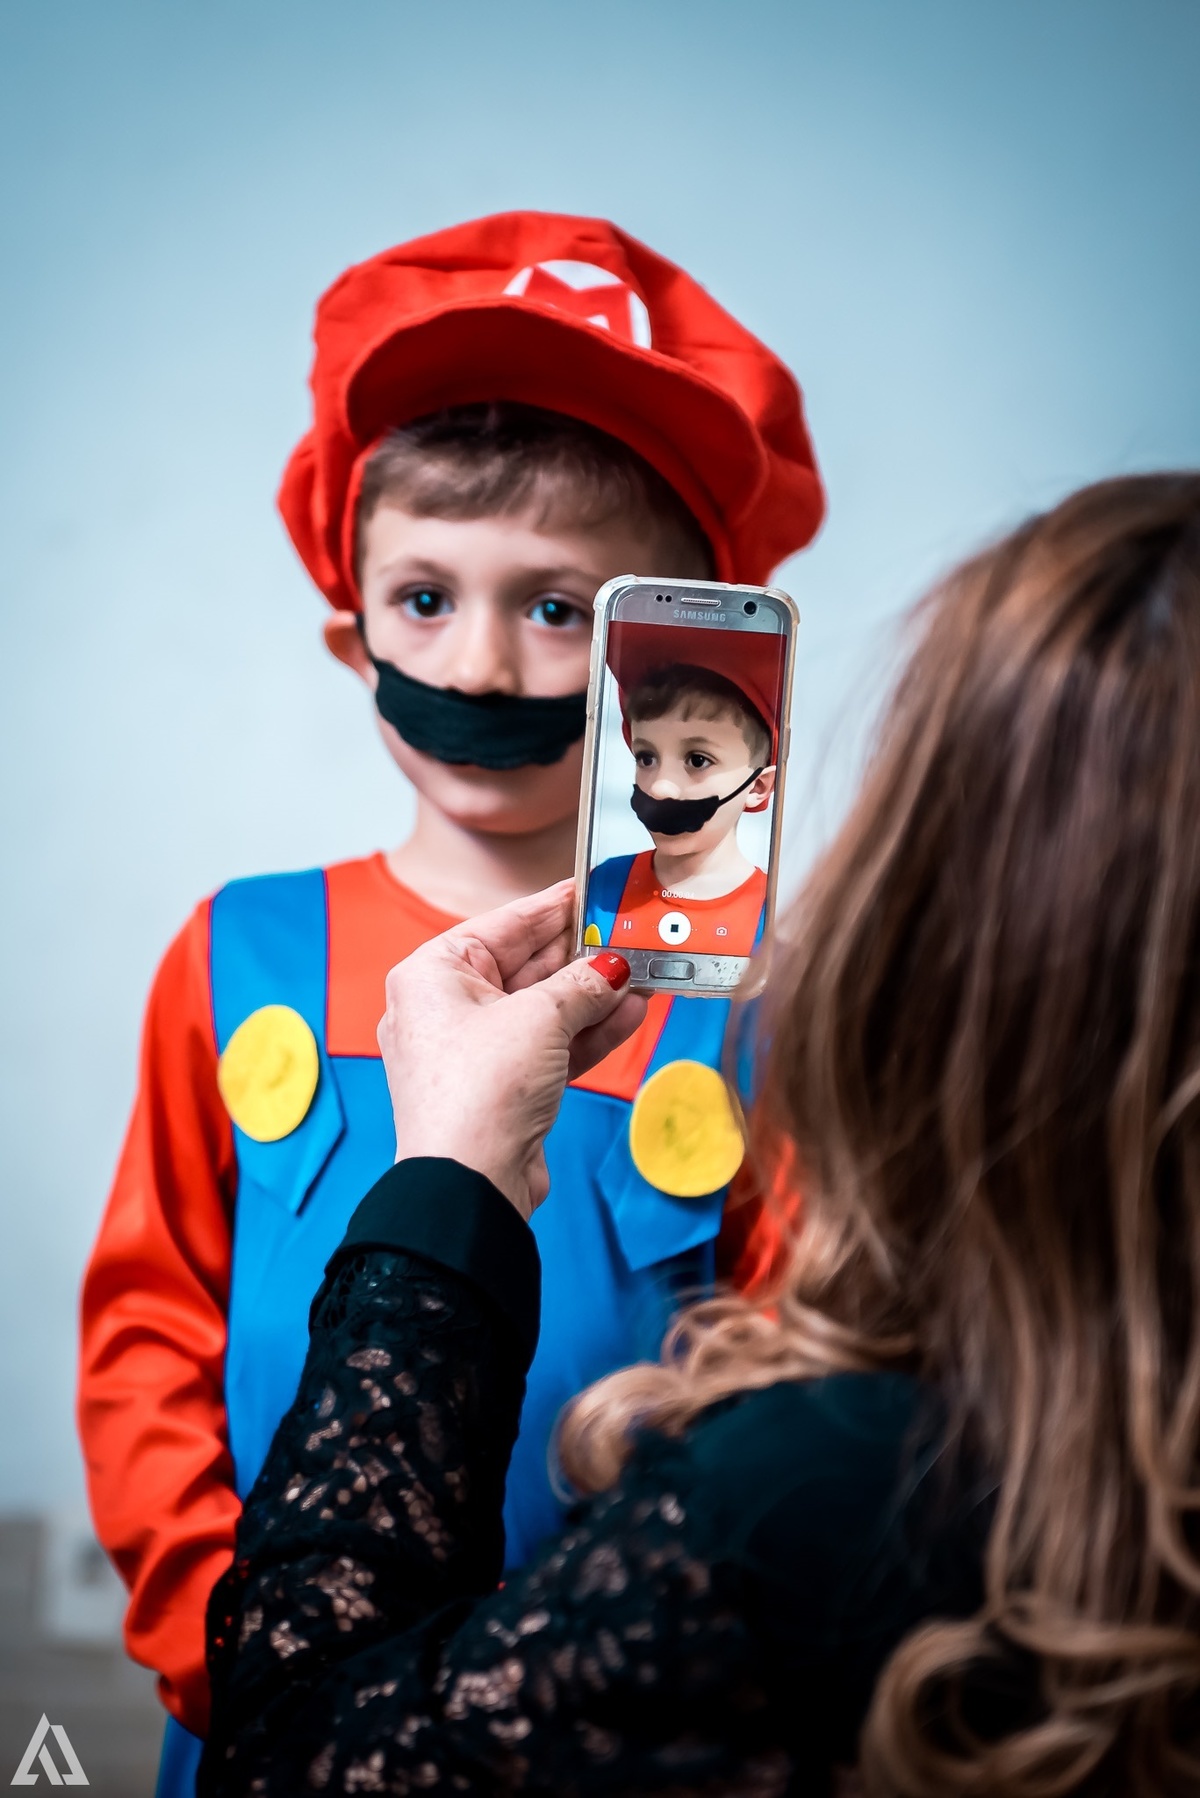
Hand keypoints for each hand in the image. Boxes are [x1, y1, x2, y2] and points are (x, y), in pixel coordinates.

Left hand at [378, 880, 645, 1218]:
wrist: (470, 1182)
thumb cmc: (479, 1091)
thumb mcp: (540, 1018)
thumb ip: (582, 984)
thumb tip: (613, 968)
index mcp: (432, 975)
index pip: (502, 926)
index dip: (551, 908)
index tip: (589, 891)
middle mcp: (445, 1009)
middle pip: (525, 968)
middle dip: (581, 957)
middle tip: (628, 937)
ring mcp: (473, 1051)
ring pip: (542, 1010)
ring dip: (593, 996)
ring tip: (642, 976)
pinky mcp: (500, 1088)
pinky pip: (548, 1047)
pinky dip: (586, 1033)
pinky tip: (629, 1015)